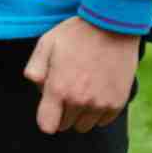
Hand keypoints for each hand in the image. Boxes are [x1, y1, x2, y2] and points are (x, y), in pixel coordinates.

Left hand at [23, 16, 139, 132]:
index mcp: (59, 89)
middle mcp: (80, 101)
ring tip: (82, 88)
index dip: (46, 118)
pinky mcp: (117, 103)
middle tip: (67, 87)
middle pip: (65, 125)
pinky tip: (97, 90)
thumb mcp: (46, 44)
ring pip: (84, 125)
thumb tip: (37, 89)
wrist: (112, 27)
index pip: (47, 126)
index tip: (49, 107)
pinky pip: (102, 121)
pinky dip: (98, 111)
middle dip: (62, 111)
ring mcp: (100, 104)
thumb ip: (34, 70)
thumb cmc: (75, 34)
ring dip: (80, 113)